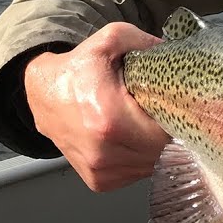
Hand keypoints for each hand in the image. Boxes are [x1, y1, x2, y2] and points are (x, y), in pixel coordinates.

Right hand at [24, 23, 168, 191]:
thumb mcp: (111, 40)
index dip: (179, 117)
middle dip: (172, 132)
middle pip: (164, 152)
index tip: (179, 104)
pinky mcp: (98, 181)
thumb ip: (147, 43)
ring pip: (153, 166)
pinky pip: (137, 174)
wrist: (42, 94)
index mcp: (110, 120)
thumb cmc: (78, 69)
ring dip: (158, 148)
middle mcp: (104, 153)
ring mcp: (100, 172)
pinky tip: (135, 138)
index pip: (168, 132)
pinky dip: (143, 159)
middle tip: (167, 111)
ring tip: (148, 123)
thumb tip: (177, 54)